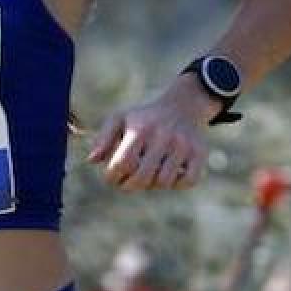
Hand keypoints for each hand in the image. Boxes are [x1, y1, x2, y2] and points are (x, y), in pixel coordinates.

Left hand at [87, 79, 213, 190]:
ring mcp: (183, 145)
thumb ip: (103, 138)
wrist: (182, 106)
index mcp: (140, 128)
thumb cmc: (144, 118)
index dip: (112, 176)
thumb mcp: (120, 119)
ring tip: (148, 173)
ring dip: (153, 184)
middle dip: (130, 185)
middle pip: (142, 177)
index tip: (112, 177)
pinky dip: (176, 184)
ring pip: (163, 182)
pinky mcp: (199, 153)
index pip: (122, 163)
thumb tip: (91, 160)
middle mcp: (163, 136)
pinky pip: (187, 182)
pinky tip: (169, 174)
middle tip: (127, 182)